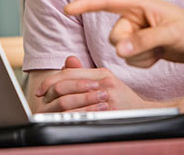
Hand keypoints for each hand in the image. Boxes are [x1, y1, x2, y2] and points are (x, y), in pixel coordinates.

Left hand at [34, 55, 151, 111]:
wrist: (143, 113)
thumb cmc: (122, 98)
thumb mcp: (105, 81)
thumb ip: (85, 72)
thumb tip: (67, 61)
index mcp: (102, 73)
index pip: (69, 72)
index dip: (51, 81)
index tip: (40, 90)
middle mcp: (104, 83)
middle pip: (67, 85)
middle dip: (49, 94)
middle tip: (40, 100)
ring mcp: (106, 98)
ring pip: (70, 101)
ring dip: (54, 108)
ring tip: (46, 113)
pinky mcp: (108, 112)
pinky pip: (80, 115)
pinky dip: (67, 118)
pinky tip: (59, 121)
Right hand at [65, 0, 183, 69]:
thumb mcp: (170, 34)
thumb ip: (144, 41)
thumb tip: (120, 49)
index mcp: (140, 5)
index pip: (107, 2)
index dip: (86, 5)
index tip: (67, 9)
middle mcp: (136, 18)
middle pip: (113, 36)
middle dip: (130, 46)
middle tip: (153, 45)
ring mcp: (138, 33)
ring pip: (121, 50)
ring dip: (139, 56)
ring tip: (159, 49)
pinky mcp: (142, 46)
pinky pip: (130, 59)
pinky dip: (143, 62)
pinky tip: (159, 55)